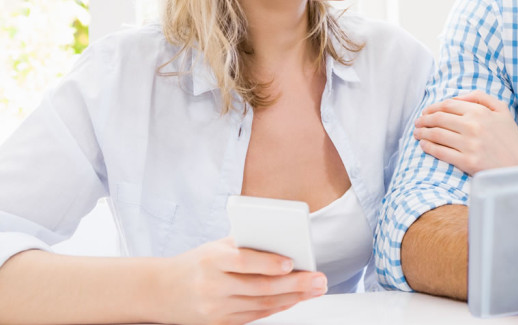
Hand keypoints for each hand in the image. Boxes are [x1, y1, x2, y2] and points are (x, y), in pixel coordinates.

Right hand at [160, 237, 326, 324]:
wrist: (161, 291)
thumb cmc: (197, 263)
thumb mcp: (215, 247)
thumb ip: (245, 243)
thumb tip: (283, 237)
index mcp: (210, 260)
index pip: (242, 261)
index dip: (268, 263)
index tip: (291, 262)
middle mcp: (212, 286)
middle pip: (259, 287)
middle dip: (295, 284)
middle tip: (319, 279)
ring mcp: (215, 308)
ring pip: (261, 304)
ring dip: (293, 298)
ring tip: (314, 289)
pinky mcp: (219, 323)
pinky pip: (254, 316)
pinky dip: (277, 307)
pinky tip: (294, 300)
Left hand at [414, 91, 517, 174]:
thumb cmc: (510, 138)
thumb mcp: (502, 110)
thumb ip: (480, 97)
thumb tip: (456, 97)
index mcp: (479, 111)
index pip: (447, 105)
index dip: (432, 108)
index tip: (426, 112)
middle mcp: (472, 126)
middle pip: (439, 119)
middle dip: (424, 120)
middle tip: (418, 123)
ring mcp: (469, 144)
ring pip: (437, 135)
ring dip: (423, 133)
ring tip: (417, 134)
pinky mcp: (467, 162)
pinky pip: (441, 152)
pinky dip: (428, 148)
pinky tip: (424, 146)